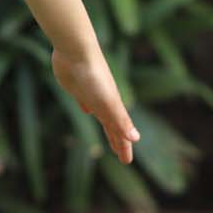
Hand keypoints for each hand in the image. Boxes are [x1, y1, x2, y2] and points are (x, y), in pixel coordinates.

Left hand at [51, 44, 139, 163]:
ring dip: (105, 125)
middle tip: (122, 157)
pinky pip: (84, 102)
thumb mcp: (108, 102)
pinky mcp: (76, 87)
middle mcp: (103, 102)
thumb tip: (136, 139)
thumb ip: (121, 120)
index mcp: (111, 108)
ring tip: (107, 133)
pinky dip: (87, 108)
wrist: (76, 51)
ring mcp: (90, 94)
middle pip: (112, 126)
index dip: (123, 147)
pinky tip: (86, 109)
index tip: (127, 161)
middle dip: (118, 141)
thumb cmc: (94, 77)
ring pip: (100, 115)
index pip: (120, 133)